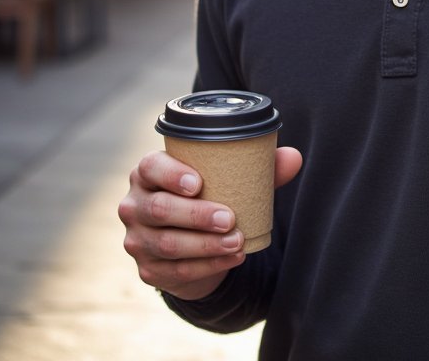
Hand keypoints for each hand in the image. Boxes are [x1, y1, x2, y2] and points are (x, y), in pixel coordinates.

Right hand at [118, 146, 302, 300]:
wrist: (193, 238)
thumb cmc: (211, 194)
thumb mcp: (229, 177)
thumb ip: (259, 166)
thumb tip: (293, 158)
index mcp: (149, 172)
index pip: (151, 167)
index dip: (171, 174)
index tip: (199, 183)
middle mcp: (134, 203)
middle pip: (159, 209)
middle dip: (196, 215)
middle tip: (229, 218)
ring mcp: (137, 239)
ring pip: (167, 243)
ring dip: (205, 245)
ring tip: (237, 241)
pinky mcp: (148, 269)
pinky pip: (176, 270)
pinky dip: (207, 265)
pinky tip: (231, 258)